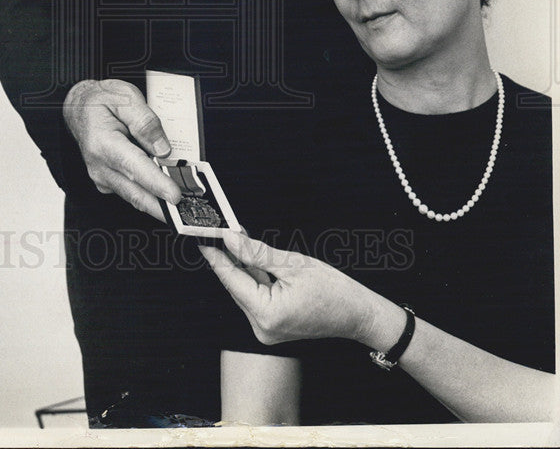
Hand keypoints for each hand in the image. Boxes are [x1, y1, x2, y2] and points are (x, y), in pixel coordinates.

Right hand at [63, 79, 181, 219]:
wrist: (79, 108)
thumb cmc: (101, 101)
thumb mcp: (126, 97)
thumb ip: (145, 122)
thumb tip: (162, 148)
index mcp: (103, 143)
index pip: (134, 168)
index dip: (156, 184)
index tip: (175, 195)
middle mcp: (100, 165)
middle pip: (135, 192)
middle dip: (163, 207)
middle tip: (187, 211)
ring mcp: (102, 177)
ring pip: (135, 197)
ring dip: (159, 204)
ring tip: (184, 206)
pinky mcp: (108, 182)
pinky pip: (132, 192)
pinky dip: (150, 196)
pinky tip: (166, 193)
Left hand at [200, 230, 372, 345]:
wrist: (357, 314)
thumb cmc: (333, 290)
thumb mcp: (292, 263)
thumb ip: (256, 252)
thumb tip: (230, 239)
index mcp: (266, 314)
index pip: (232, 280)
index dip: (216, 257)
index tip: (202, 238)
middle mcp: (262, 327)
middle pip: (236, 286)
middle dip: (230, 257)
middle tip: (221, 230)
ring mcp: (266, 330)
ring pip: (245, 290)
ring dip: (242, 266)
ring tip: (236, 237)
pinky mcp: (272, 326)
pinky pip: (256, 297)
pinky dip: (254, 278)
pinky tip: (250, 257)